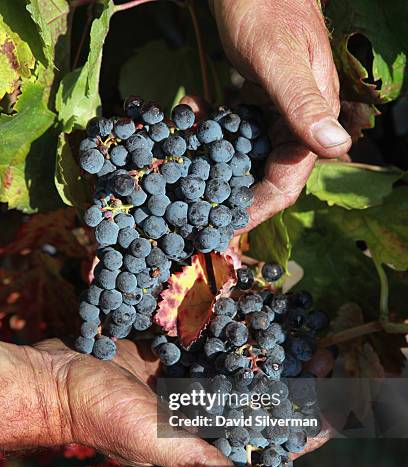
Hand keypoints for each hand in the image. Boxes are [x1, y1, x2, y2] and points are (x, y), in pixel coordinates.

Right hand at [0, 339, 332, 466]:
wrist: (60, 377)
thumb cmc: (104, 417)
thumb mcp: (154, 442)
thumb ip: (198, 464)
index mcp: (202, 437)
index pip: (260, 437)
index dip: (294, 428)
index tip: (330, 415)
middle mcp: (201, 408)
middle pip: (257, 394)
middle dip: (292, 379)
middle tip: (327, 358)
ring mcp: (189, 376)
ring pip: (239, 361)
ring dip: (270, 347)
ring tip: (305, 328)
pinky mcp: (174, 348)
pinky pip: (211, 335)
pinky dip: (233, 324)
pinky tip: (257, 308)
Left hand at [210, 0, 351, 229]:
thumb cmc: (266, 5)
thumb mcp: (280, 57)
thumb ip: (303, 103)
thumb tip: (337, 148)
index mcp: (310, 120)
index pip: (288, 181)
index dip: (259, 208)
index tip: (225, 227)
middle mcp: (294, 122)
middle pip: (265, 175)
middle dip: (231, 195)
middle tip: (196, 213)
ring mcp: (273, 112)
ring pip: (246, 155)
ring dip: (214, 163)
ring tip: (182, 169)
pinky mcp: (254, 100)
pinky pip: (232, 129)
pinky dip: (209, 127)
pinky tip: (188, 113)